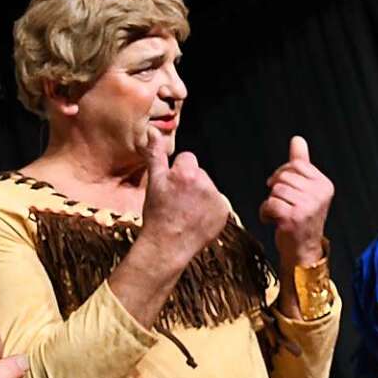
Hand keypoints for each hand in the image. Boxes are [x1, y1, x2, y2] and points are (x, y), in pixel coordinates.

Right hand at [139, 127, 228, 268]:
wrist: (167, 246)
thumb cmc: (157, 215)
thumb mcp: (153, 183)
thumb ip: (155, 154)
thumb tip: (153, 131)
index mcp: (186, 172)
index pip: (187, 159)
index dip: (177, 173)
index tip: (171, 188)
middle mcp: (204, 182)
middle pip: (199, 173)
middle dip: (190, 183)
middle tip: (177, 202)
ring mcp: (216, 198)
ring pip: (208, 187)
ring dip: (200, 196)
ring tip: (186, 212)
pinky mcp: (224, 211)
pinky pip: (217, 202)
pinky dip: (209, 209)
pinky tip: (197, 219)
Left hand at [259, 136, 332, 266]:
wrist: (303, 250)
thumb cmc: (301, 218)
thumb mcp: (305, 189)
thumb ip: (301, 163)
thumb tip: (297, 140)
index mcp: (325, 184)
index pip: (295, 165)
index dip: (282, 175)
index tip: (282, 188)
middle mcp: (319, 194)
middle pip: (283, 177)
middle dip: (275, 189)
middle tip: (280, 203)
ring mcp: (307, 206)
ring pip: (275, 190)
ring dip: (270, 202)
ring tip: (278, 213)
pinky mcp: (293, 218)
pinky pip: (269, 204)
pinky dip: (265, 212)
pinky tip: (272, 220)